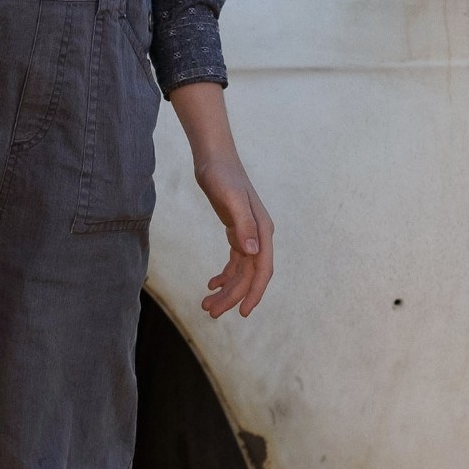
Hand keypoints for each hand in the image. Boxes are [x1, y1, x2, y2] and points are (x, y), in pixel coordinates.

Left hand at [170, 81, 272, 316]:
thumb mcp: (229, 198)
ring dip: (226, 289)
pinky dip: (224, 275)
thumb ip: (242, 224)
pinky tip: (211, 284)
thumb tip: (253, 251)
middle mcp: (259, 235)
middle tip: (210, 312)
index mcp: (262, 230)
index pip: (262, 269)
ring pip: (241, 271)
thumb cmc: (221, 175)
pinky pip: (235, 261)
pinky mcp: (237, 231)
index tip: (242, 312)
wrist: (214, 157)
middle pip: (249, 275)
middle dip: (232, 296)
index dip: (254, 293)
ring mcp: (249, 234)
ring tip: (206, 304)